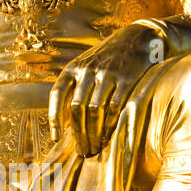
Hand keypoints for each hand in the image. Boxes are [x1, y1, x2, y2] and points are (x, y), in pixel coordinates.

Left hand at [49, 21, 170, 156]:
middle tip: (82, 151)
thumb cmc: (106, 60)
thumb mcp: (85, 66)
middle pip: (77, 108)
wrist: (136, 39)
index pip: (57, 94)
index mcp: (73, 68)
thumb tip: (65, 124)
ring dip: (94, 133)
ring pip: (95, 110)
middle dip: (79, 133)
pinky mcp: (127, 79)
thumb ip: (74, 89)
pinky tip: (109, 137)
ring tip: (95, 148)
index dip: (54, 118)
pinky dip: (111, 124)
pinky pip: (115, 107)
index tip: (55, 138)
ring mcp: (108, 74)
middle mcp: (88, 70)